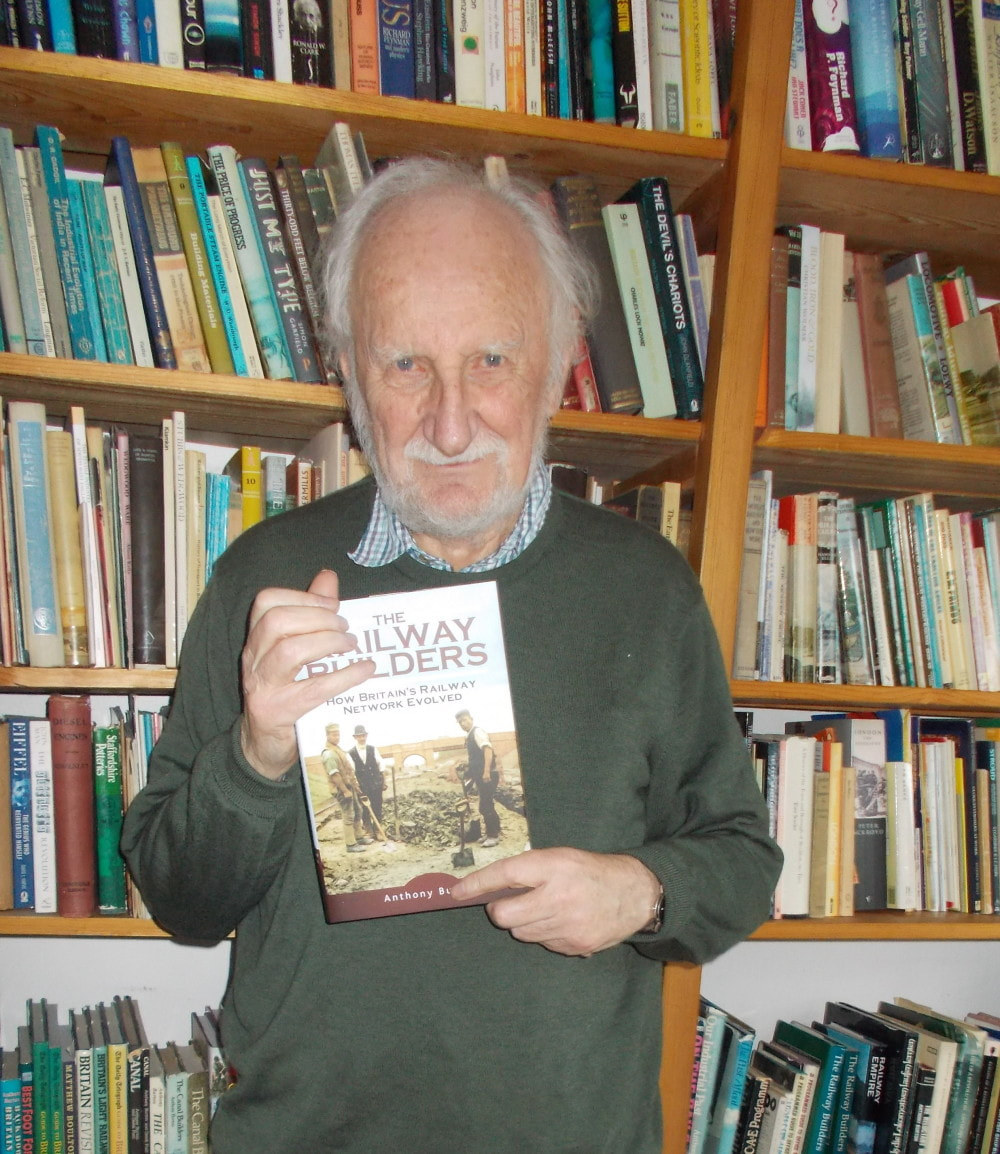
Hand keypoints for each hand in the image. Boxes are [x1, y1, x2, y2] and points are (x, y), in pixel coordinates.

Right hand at [240, 570, 374, 779]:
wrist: (263, 744)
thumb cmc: (285, 690)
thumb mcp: (293, 650)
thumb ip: (309, 613)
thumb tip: (328, 577)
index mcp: (256, 639)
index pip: (266, 602)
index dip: (303, 597)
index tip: (333, 606)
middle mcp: (253, 659)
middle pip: (277, 622)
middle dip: (318, 619)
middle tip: (345, 629)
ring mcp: (262, 686)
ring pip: (288, 652)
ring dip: (327, 643)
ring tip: (350, 646)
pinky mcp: (277, 712)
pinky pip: (314, 689)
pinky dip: (345, 676)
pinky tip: (365, 670)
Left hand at [449, 847, 661, 956]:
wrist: (635, 894)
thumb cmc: (591, 870)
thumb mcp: (561, 857)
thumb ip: (529, 869)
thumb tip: (491, 888)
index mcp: (554, 866)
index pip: (505, 875)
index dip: (477, 885)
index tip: (457, 892)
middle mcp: (559, 897)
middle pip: (504, 915)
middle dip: (500, 910)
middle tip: (512, 901)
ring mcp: (568, 926)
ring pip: (521, 932)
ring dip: (524, 922)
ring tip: (545, 908)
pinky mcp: (576, 946)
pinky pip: (543, 943)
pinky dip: (544, 933)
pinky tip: (562, 920)